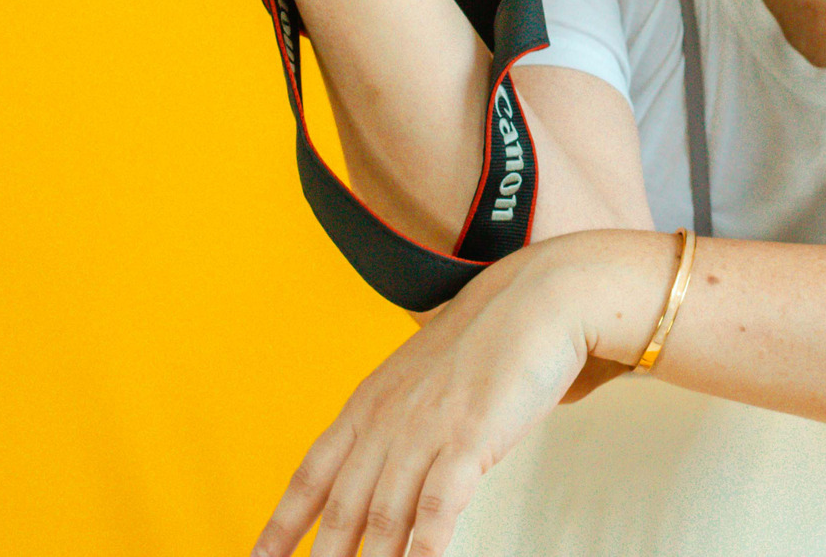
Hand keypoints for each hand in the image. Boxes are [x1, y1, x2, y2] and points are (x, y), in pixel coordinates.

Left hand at [255, 233, 673, 556]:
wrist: (544, 294)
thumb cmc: (496, 333)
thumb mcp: (429, 374)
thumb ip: (408, 415)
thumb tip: (404, 453)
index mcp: (372, 400)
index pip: (312, 473)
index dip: (282, 523)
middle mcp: (389, 417)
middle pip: (342, 506)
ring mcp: (427, 428)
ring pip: (384, 516)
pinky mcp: (470, 437)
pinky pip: (437, 506)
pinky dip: (423, 547)